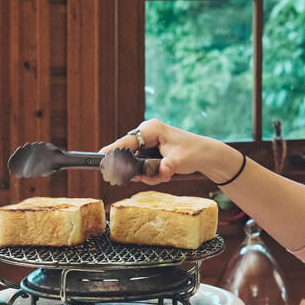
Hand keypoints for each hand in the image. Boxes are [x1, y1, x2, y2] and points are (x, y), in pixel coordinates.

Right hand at [99, 118, 239, 184]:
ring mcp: (147, 142)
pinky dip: (152, 173)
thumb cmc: (194, 152)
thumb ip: (165, 168)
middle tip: (156, 175)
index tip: (99, 158)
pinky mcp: (149, 150)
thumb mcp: (179, 162)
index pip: (126, 141)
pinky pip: (142, 165)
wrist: (205, 154)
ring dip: (149, 174)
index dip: (113, 151)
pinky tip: (165, 173)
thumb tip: (160, 171)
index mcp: (151, 129)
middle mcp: (146, 133)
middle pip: (129, 155)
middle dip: (140, 170)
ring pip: (135, 163)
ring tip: (166, 173)